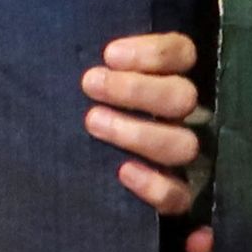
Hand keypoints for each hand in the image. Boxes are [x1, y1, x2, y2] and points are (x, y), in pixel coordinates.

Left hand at [82, 31, 199, 215]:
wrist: (67, 175)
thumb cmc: (75, 108)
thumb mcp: (84, 77)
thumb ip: (100, 64)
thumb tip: (97, 54)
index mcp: (169, 79)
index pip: (183, 53)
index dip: (154, 52)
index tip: (109, 55)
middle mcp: (185, 116)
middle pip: (183, 96)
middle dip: (136, 89)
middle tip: (90, 84)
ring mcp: (184, 158)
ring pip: (182, 144)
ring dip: (139, 133)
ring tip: (92, 122)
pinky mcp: (176, 198)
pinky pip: (179, 196)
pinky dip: (155, 184)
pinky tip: (124, 171)